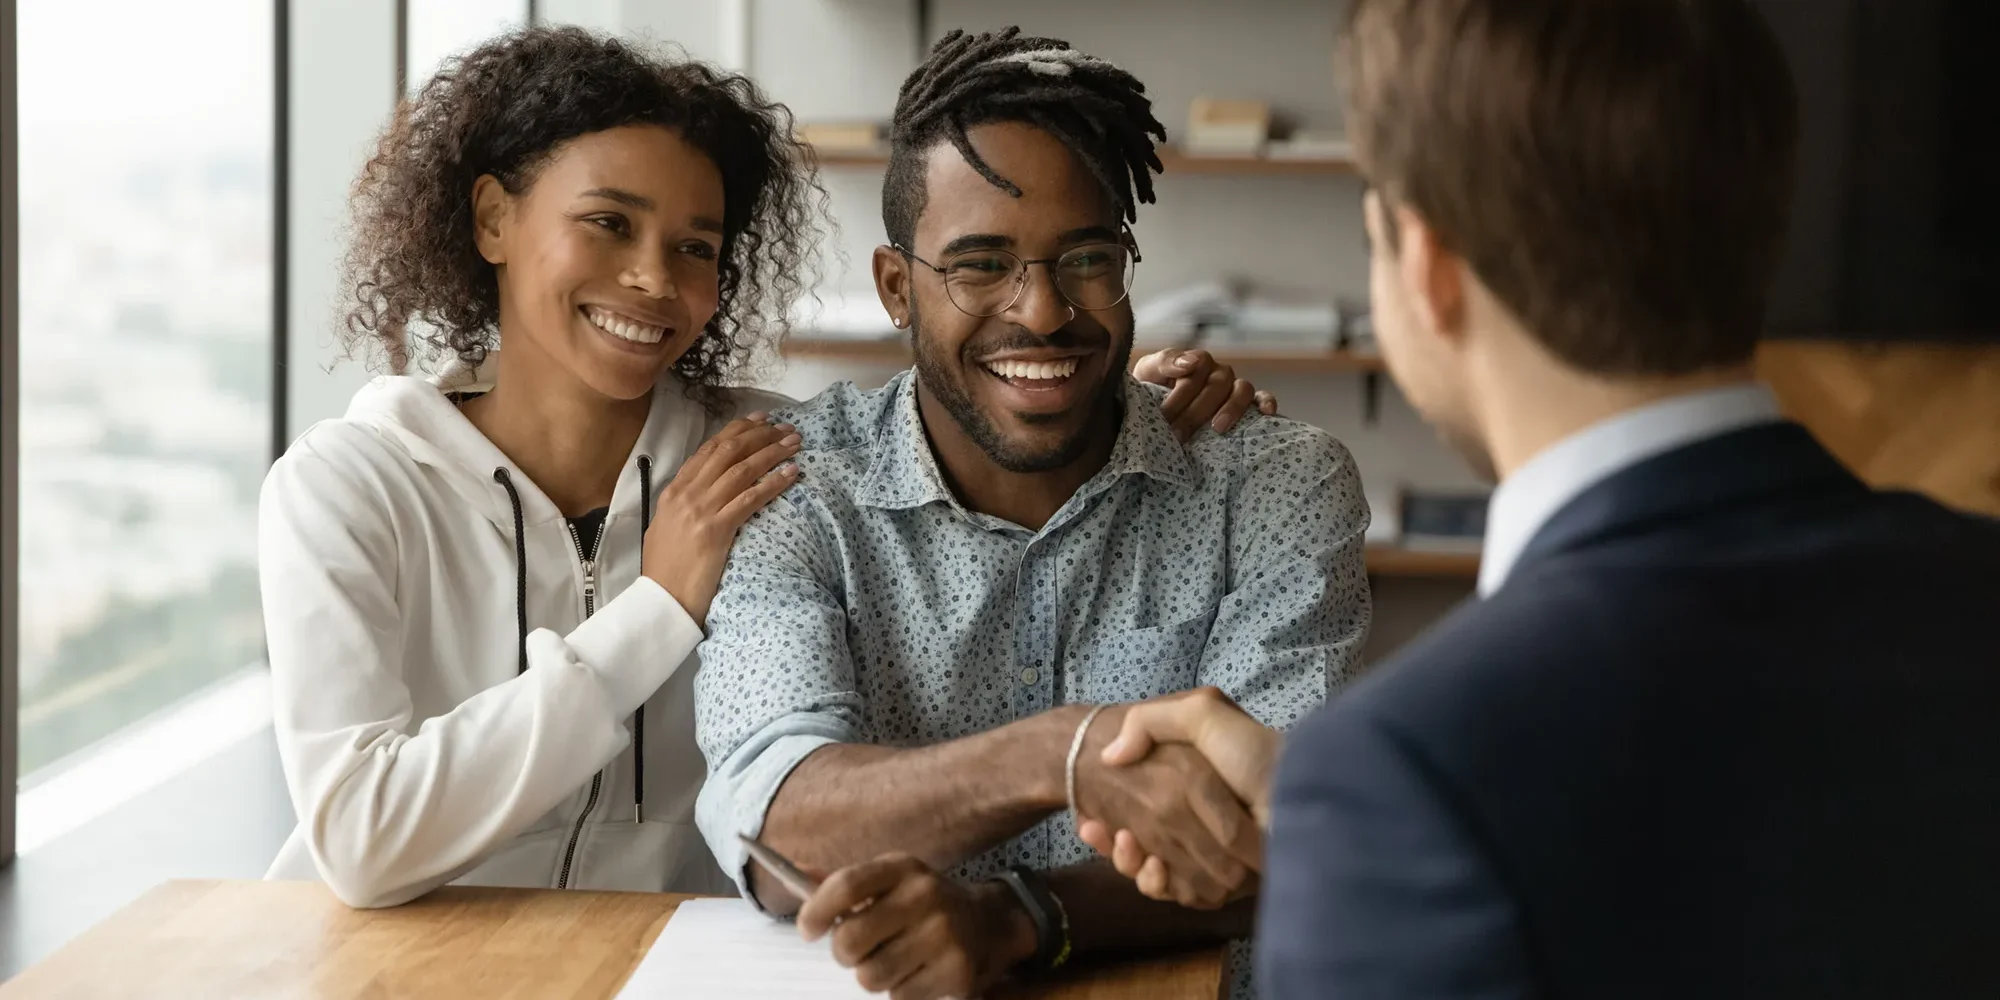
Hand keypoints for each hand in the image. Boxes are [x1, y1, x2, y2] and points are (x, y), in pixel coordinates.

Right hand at [643, 414, 800, 622]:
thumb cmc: (665, 569)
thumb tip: (705, 491)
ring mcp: (701, 511)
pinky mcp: (716, 530)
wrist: (661, 599)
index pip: (708, 450)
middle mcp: (686, 494)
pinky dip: (773, 483)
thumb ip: (684, 504)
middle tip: (784, 428)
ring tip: (794, 444)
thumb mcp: (666, 526)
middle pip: (728, 452)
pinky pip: (751, 498)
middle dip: (759, 436)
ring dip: (771, 453)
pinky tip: (791, 474)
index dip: (737, 431)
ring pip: (742, 470)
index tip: (759, 420)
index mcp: (674, 491)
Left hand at [798, 854, 1034, 999]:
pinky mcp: (956, 971)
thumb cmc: (922, 905)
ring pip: (870, 975)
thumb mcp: (890, 881)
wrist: (989, 923)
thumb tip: (795, 872)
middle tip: (856, 951)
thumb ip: (845, 883)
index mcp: (903, 868)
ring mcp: (943, 934)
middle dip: (844, 953)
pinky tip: (916, 972)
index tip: (807, 929)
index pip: (845, 886)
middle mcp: (925, 896)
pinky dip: (900, 990)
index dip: (815, 911)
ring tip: (891, 961)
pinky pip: (898, 996)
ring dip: (872, 975)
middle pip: (850, 939)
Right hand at [1070, 705, 1260, 909]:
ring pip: (1150, 869)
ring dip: (1126, 860)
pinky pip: (1172, 891)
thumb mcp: (1201, 713)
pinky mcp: (1215, 885)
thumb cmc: (1252, 753)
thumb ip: (1153, 721)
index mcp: (1193, 790)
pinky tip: (1146, 864)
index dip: (1110, 810)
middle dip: (1113, 838)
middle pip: (1140, 841)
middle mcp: (1198, 825)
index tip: (1087, 812)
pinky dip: (1153, 881)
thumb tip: (1111, 755)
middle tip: (1091, 824)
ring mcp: (1205, 857)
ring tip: (1121, 841)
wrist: (1292, 799)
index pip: (1140, 806)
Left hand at [1131, 348, 1279, 439]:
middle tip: (1177, 434)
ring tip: (1218, 428)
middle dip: (1195, 411)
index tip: (1164, 417)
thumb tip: (1190, 363)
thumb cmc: (1151, 390)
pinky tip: (1266, 414)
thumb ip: (1165, 362)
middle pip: (1216, 384)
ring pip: (1242, 389)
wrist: (1153, 411)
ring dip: (1232, 408)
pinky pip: (1262, 398)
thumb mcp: (1148, 371)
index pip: (1195, 369)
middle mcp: (1218, 372)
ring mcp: (1234, 387)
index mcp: (1195, 362)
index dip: (1180, 394)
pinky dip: (1267, 402)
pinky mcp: (1248, 404)